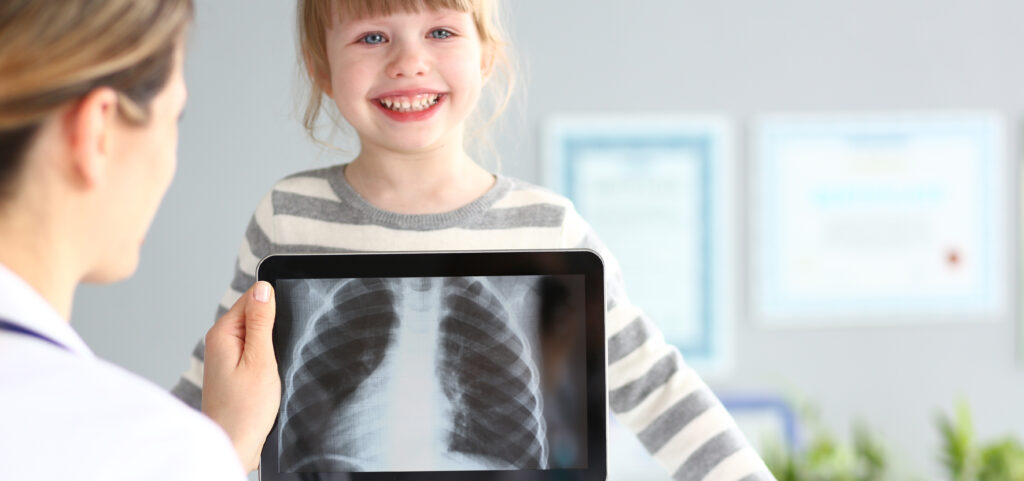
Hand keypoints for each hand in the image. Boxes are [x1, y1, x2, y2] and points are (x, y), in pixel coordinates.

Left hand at [201, 281, 280, 471]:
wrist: (234, 445)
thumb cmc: (245, 410)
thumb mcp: (260, 361)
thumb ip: (261, 323)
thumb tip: (263, 289)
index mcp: (223, 333)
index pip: (252, 298)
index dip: (274, 307)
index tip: (284, 326)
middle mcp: (220, 341)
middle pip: (255, 315)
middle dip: (274, 328)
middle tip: (277, 354)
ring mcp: (226, 356)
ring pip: (257, 335)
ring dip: (271, 346)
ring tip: (272, 368)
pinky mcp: (234, 370)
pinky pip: (255, 351)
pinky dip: (267, 359)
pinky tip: (270, 376)